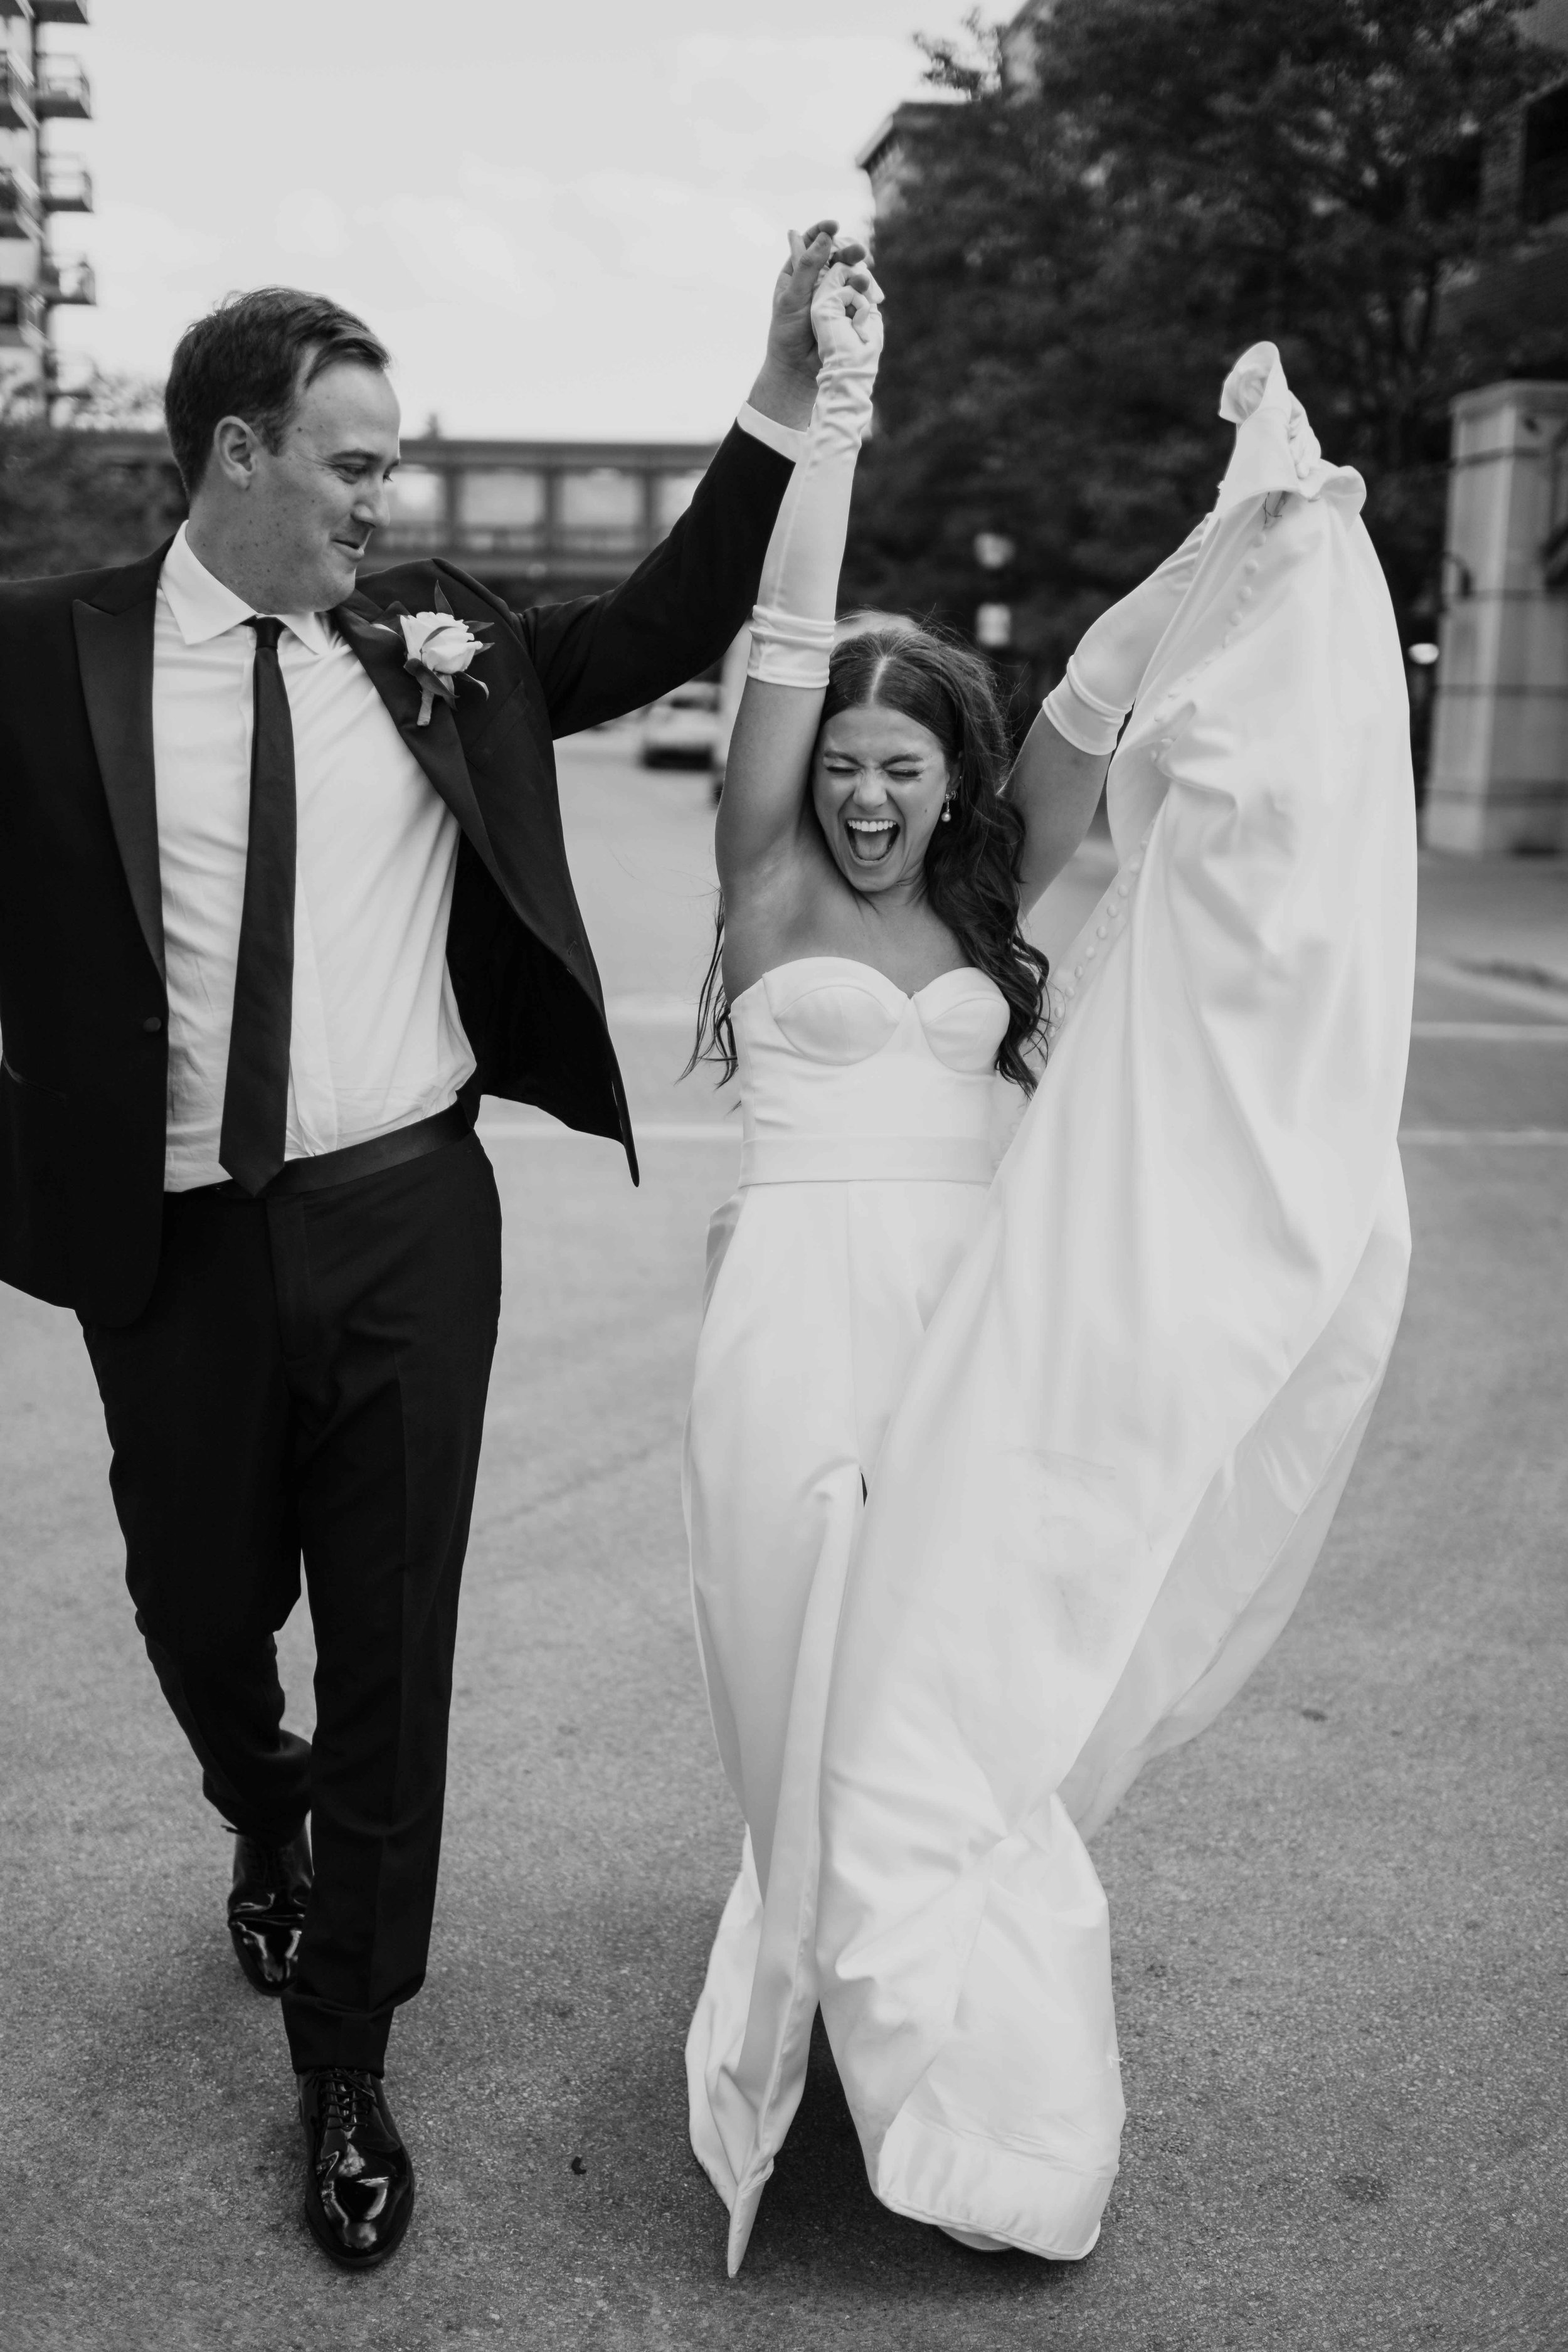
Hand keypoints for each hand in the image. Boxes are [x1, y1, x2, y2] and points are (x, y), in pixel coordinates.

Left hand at [748, 219, 872, 432]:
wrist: (797, 371)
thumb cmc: (787, 334)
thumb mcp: (792, 298)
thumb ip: (807, 267)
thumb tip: (825, 237)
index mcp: (798, 271)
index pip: (811, 242)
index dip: (823, 230)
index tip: (834, 225)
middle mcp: (817, 279)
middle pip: (837, 254)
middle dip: (849, 251)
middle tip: (859, 252)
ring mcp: (834, 294)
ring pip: (851, 273)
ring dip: (860, 272)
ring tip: (863, 280)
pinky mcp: (847, 309)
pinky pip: (860, 295)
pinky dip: (866, 292)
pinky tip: (870, 295)